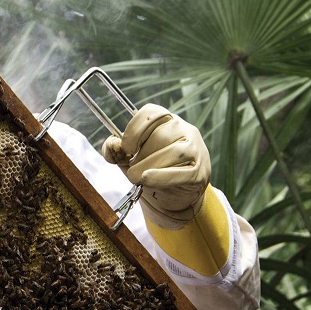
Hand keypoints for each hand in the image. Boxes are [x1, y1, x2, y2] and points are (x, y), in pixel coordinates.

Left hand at [101, 104, 210, 228]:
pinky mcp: (200, 172)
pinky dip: (160, 177)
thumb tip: (111, 146)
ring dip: (148, 167)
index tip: (126, 147)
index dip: (135, 129)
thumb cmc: (152, 171)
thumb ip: (116, 151)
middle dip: (141, 155)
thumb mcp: (130, 159)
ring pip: (172, 152)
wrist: (175, 197)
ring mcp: (196, 150)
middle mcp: (185, 130)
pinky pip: (180, 173)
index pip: (152, 113)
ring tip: (137, 177)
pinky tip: (147, 179)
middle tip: (132, 169)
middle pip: (160, 135)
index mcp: (167, 121)